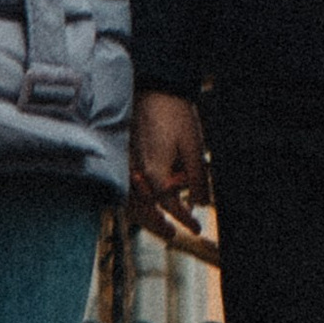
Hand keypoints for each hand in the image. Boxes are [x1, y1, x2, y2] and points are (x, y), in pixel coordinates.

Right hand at [130, 89, 210, 230]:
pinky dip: (133, 200)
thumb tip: (200, 202)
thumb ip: (197, 177)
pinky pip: (125, 186)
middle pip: (145, 210)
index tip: (196, 228)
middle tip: (172, 235)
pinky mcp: (123, 155)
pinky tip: (142, 201)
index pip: (171, 206)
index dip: (185, 219)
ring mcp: (126, 164)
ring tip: (156, 223)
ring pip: (131, 201)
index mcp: (156, 172)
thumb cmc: (175, 114)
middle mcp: (137, 173)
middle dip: (159, 225)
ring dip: (143, 216)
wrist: (154, 87)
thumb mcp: (193, 146)